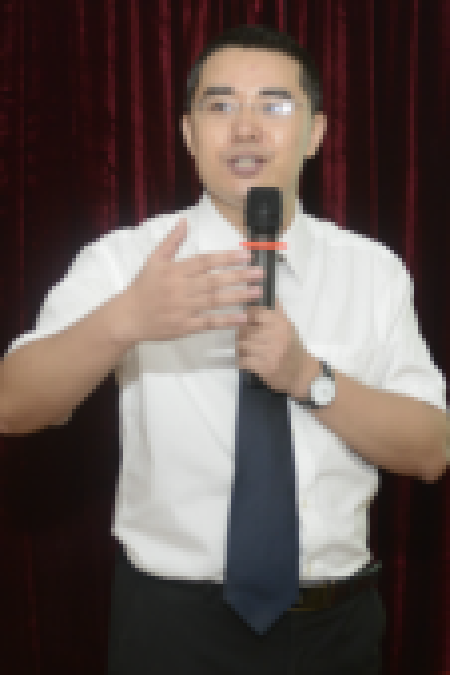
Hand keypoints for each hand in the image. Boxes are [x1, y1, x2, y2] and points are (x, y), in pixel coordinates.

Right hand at [123, 218, 264, 342]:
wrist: (128, 317)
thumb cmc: (143, 287)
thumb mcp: (154, 260)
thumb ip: (171, 241)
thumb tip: (185, 221)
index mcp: (175, 270)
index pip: (205, 262)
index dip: (226, 258)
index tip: (246, 255)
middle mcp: (181, 289)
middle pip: (214, 281)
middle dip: (239, 276)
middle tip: (260, 273)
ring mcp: (184, 309)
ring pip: (215, 301)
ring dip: (238, 296)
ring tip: (258, 292)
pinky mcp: (185, 326)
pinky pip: (209, 323)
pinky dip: (226, 320)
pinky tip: (243, 317)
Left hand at [237, 298, 308, 396]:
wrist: (302, 374)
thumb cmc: (293, 348)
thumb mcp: (288, 327)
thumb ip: (276, 312)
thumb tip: (265, 293)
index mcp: (280, 323)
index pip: (253, 312)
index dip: (247, 317)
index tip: (248, 322)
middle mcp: (274, 336)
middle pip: (244, 330)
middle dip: (242, 335)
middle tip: (246, 339)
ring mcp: (268, 352)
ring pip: (241, 345)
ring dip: (241, 349)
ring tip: (247, 350)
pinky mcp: (262, 367)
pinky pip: (242, 360)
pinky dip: (242, 361)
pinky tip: (249, 361)